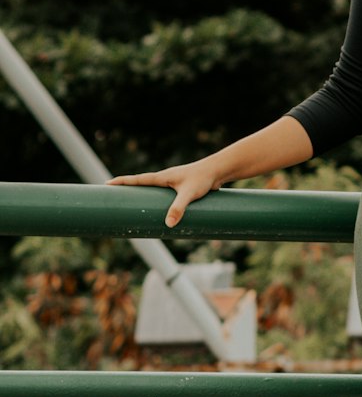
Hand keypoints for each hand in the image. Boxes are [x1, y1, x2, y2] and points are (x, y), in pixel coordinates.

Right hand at [106, 161, 220, 227]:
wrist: (218, 170)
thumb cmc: (203, 178)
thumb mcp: (189, 194)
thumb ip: (178, 208)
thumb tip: (168, 225)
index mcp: (162, 177)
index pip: (137, 180)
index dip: (122, 182)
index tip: (107, 184)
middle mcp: (165, 179)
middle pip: (141, 185)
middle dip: (128, 190)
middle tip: (113, 195)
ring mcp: (173, 183)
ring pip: (153, 191)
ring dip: (143, 196)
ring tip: (133, 206)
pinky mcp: (182, 189)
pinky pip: (165, 196)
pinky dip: (158, 201)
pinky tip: (160, 209)